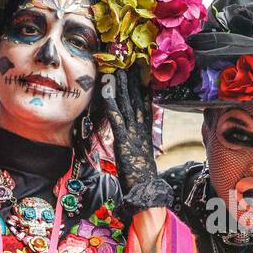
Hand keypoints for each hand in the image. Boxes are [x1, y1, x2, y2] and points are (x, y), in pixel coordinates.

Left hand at [104, 69, 171, 217]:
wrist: (146, 189)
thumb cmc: (141, 175)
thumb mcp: (140, 154)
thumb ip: (138, 141)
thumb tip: (136, 135)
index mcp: (145, 131)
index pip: (144, 104)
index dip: (142, 87)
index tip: (141, 73)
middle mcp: (141, 128)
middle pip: (137, 99)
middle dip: (132, 81)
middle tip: (130, 63)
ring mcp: (133, 132)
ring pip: (127, 104)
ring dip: (121, 86)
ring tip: (118, 69)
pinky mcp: (123, 139)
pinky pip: (116, 116)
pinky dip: (111, 102)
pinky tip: (106, 89)